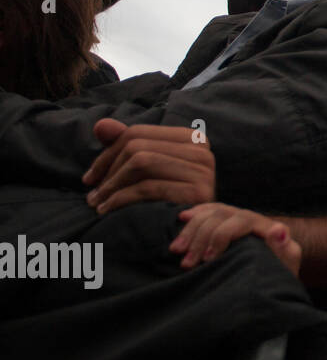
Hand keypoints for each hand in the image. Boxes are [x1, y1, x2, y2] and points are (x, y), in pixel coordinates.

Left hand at [82, 119, 215, 213]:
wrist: (195, 234)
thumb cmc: (166, 199)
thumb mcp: (146, 169)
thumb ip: (126, 144)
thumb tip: (100, 125)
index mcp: (191, 138)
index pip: (137, 133)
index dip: (106, 154)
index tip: (90, 177)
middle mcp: (201, 150)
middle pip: (137, 147)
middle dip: (107, 171)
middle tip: (92, 195)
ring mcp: (203, 170)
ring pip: (141, 163)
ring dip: (111, 185)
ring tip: (97, 203)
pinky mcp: (197, 192)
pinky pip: (148, 187)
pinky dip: (120, 198)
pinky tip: (107, 211)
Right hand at [171, 202, 301, 275]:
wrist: (275, 283)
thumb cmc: (279, 278)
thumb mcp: (285, 267)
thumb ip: (284, 250)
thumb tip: (278, 229)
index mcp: (267, 228)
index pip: (241, 221)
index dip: (220, 237)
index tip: (207, 260)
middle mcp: (253, 220)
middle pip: (221, 216)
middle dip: (200, 238)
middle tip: (186, 264)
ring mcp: (240, 220)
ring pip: (211, 213)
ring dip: (191, 231)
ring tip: (176, 250)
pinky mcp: (229, 225)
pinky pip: (210, 211)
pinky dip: (195, 214)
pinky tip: (182, 218)